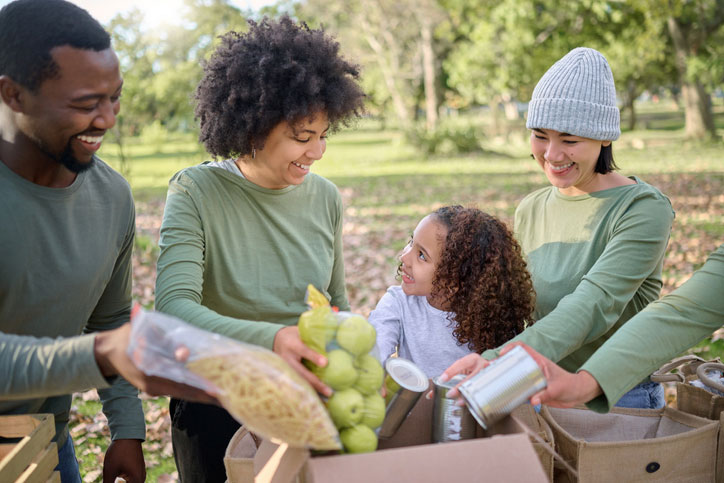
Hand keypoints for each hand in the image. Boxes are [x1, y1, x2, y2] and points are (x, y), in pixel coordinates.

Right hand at [94, 323, 218, 403]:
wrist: (108, 351)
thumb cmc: (128, 336)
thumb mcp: (143, 332)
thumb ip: (163, 341)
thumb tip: (184, 353)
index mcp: (148, 373)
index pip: (180, 382)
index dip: (200, 386)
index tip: (216, 389)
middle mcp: (152, 386)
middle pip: (185, 392)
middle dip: (207, 394)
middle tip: (228, 397)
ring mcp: (154, 389)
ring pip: (183, 393)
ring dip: (203, 395)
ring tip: (225, 397)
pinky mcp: (155, 389)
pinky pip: (178, 391)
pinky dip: (194, 391)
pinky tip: (209, 392)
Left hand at [102, 439, 144, 482]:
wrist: (128, 434)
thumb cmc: (119, 452)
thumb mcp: (109, 471)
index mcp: (137, 481)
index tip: (109, 481)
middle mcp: (141, 479)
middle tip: (109, 480)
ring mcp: (141, 474)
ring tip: (112, 479)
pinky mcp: (138, 470)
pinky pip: (132, 481)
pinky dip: (124, 482)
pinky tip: (116, 479)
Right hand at [273, 326, 331, 396]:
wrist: (276, 340)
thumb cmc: (295, 335)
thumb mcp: (301, 331)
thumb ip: (314, 336)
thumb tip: (336, 335)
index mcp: (292, 344)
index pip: (304, 350)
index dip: (314, 357)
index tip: (325, 363)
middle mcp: (287, 358)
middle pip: (301, 372)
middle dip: (315, 383)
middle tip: (329, 391)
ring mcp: (285, 368)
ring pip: (299, 381)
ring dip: (313, 391)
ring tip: (326, 399)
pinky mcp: (286, 375)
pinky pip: (297, 385)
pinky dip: (308, 393)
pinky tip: (319, 400)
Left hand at [426, 353, 490, 399]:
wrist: (491, 369)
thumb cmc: (473, 368)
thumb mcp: (463, 368)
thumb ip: (450, 377)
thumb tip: (432, 393)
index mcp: (472, 359)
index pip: (460, 364)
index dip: (451, 371)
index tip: (442, 380)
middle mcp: (482, 365)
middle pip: (470, 377)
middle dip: (459, 387)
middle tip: (450, 394)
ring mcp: (488, 376)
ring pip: (477, 386)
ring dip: (466, 395)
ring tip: (458, 402)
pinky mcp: (491, 385)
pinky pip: (482, 393)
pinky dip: (474, 399)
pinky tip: (467, 404)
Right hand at [499, 342, 602, 406]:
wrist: (578, 395)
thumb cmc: (570, 386)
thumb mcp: (557, 389)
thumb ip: (545, 395)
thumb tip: (533, 401)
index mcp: (539, 361)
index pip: (523, 348)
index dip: (511, 348)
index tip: (502, 354)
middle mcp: (533, 368)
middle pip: (514, 361)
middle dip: (500, 364)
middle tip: (489, 369)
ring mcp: (532, 379)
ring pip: (514, 376)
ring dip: (503, 378)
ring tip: (491, 381)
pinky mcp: (533, 390)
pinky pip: (519, 389)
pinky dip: (511, 392)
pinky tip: (504, 396)